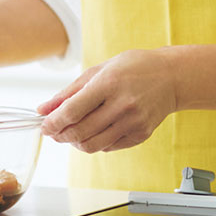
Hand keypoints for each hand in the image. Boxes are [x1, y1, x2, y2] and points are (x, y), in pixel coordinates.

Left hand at [37, 48, 176, 152]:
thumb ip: (70, 91)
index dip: (52, 122)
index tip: (44, 126)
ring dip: (75, 142)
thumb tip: (44, 109)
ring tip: (72, 133)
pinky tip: (95, 131)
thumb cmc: (134, 68)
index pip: (72, 111)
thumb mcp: (99, 70)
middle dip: (60, 135)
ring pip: (92, 145)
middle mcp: (122, 105)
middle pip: (79, 132)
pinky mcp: (141, 135)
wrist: (172, 77)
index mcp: (109, 84)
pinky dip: (95, 143)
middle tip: (54, 131)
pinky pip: (108, 147)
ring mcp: (134, 122)